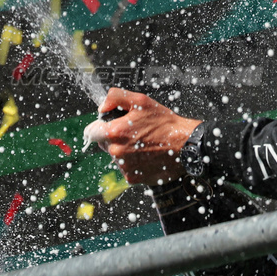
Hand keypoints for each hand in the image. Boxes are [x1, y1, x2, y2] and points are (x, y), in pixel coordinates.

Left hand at [83, 88, 201, 184]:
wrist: (185, 145)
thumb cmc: (166, 124)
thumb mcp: (141, 100)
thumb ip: (115, 97)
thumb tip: (101, 107)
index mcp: (114, 132)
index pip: (91, 132)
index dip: (99, 127)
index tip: (108, 126)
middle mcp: (116, 152)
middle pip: (104, 145)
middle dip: (114, 138)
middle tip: (133, 133)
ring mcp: (124, 166)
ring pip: (116, 157)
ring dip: (124, 151)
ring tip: (143, 144)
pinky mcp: (133, 178)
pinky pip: (126, 168)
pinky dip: (134, 163)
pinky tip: (146, 155)